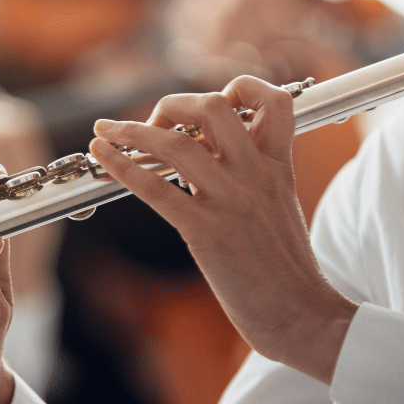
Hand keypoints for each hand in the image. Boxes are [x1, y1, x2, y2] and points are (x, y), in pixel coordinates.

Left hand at [90, 76, 357, 384]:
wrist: (302, 314)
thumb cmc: (286, 270)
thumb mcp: (279, 207)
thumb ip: (251, 176)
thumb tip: (210, 157)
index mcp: (278, 166)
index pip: (272, 100)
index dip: (239, 89)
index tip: (205, 108)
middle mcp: (255, 174)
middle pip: (213, 107)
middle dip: (172, 105)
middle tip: (151, 125)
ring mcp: (231, 200)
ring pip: (176, 143)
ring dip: (131, 131)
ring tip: (107, 132)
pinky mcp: (207, 231)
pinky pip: (156, 187)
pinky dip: (121, 166)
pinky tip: (102, 155)